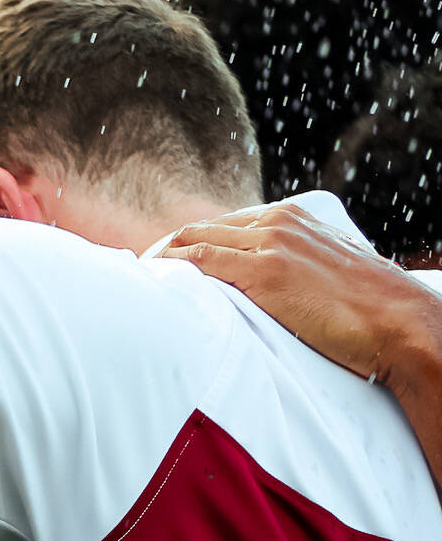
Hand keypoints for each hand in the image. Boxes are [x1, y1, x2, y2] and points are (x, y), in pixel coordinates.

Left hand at [159, 202, 437, 386]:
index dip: (188, 243)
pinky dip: (171, 269)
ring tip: (138, 284)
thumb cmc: (369, 310)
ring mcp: (272, 243)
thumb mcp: (328, 272)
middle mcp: (279, 222)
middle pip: (202, 228)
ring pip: (194, 240)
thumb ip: (297, 267)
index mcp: (294, 218)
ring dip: (160, 260)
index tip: (165, 263)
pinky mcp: (267, 271)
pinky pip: (202, 262)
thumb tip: (271, 288)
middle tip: (141, 275)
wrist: (401, 323)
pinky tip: (154, 282)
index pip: (223, 224)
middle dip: (166, 249)